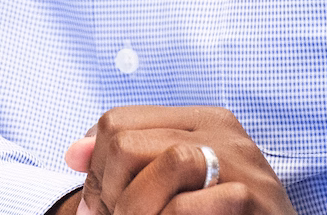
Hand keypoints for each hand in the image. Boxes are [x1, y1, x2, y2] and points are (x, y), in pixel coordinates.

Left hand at [53, 106, 292, 214]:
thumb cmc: (222, 214)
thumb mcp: (177, 184)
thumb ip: (133, 163)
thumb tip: (73, 154)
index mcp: (200, 121)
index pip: (117, 121)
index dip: (94, 166)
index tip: (95, 205)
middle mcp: (222, 131)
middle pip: (129, 141)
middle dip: (108, 190)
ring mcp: (242, 162)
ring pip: (167, 162)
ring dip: (136, 207)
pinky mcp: (253, 196)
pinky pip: (191, 203)